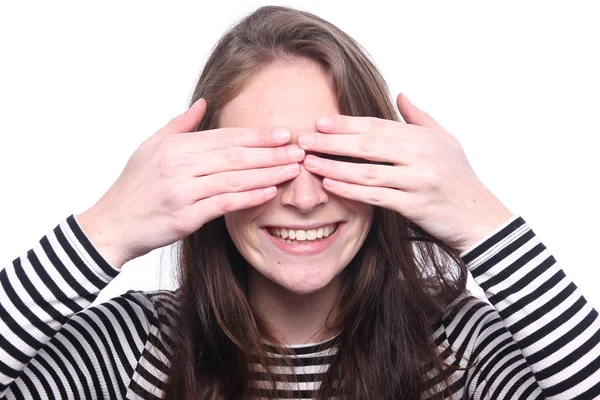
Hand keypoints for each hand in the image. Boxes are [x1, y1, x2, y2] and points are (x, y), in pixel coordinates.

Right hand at [77, 98, 303, 267]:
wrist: (111, 225)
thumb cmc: (133, 186)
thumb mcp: (150, 147)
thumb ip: (180, 125)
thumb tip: (203, 103)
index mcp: (175, 146)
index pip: (225, 137)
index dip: (257, 135)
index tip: (284, 133)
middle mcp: (179, 165)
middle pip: (235, 155)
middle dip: (271, 152)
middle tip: (300, 150)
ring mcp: (182, 191)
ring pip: (234, 178)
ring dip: (268, 173)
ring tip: (294, 169)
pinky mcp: (185, 217)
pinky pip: (223, 204)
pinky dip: (248, 198)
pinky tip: (270, 192)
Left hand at [298, 93, 513, 253]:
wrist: (481, 217)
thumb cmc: (460, 178)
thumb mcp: (446, 141)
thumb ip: (419, 117)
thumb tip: (400, 94)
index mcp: (424, 138)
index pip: (377, 126)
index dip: (347, 124)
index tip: (320, 122)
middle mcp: (422, 156)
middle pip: (368, 145)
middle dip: (332, 141)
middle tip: (304, 139)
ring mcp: (419, 181)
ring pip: (368, 171)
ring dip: (334, 166)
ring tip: (309, 162)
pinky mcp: (416, 206)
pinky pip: (376, 196)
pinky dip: (351, 190)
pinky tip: (330, 184)